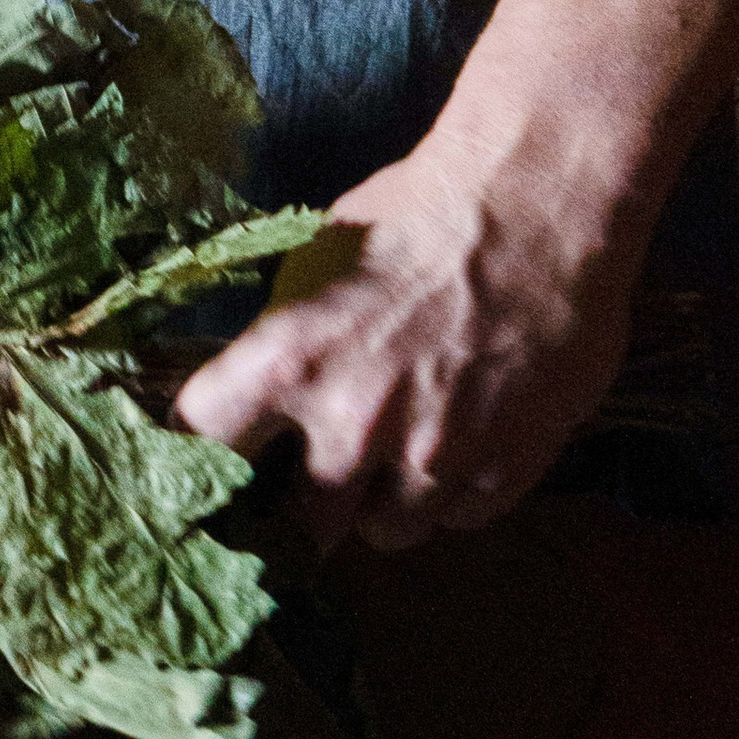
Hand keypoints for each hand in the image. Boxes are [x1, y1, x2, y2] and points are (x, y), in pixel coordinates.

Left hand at [173, 110, 655, 552]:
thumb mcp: (319, 261)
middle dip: (297, 503)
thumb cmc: (421, 211)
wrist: (538, 205)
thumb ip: (288, 340)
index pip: (204, 441)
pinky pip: (458, 518)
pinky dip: (451, 494)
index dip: (199, 450)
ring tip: (394, 461)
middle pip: (295, 525)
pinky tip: (458, 447)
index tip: (211, 456)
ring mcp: (434, 457)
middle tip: (307, 483)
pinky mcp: (506, 468)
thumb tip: (268, 388)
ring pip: (383, 534)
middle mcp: (353, 426)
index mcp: (288, 362)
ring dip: (379, 505)